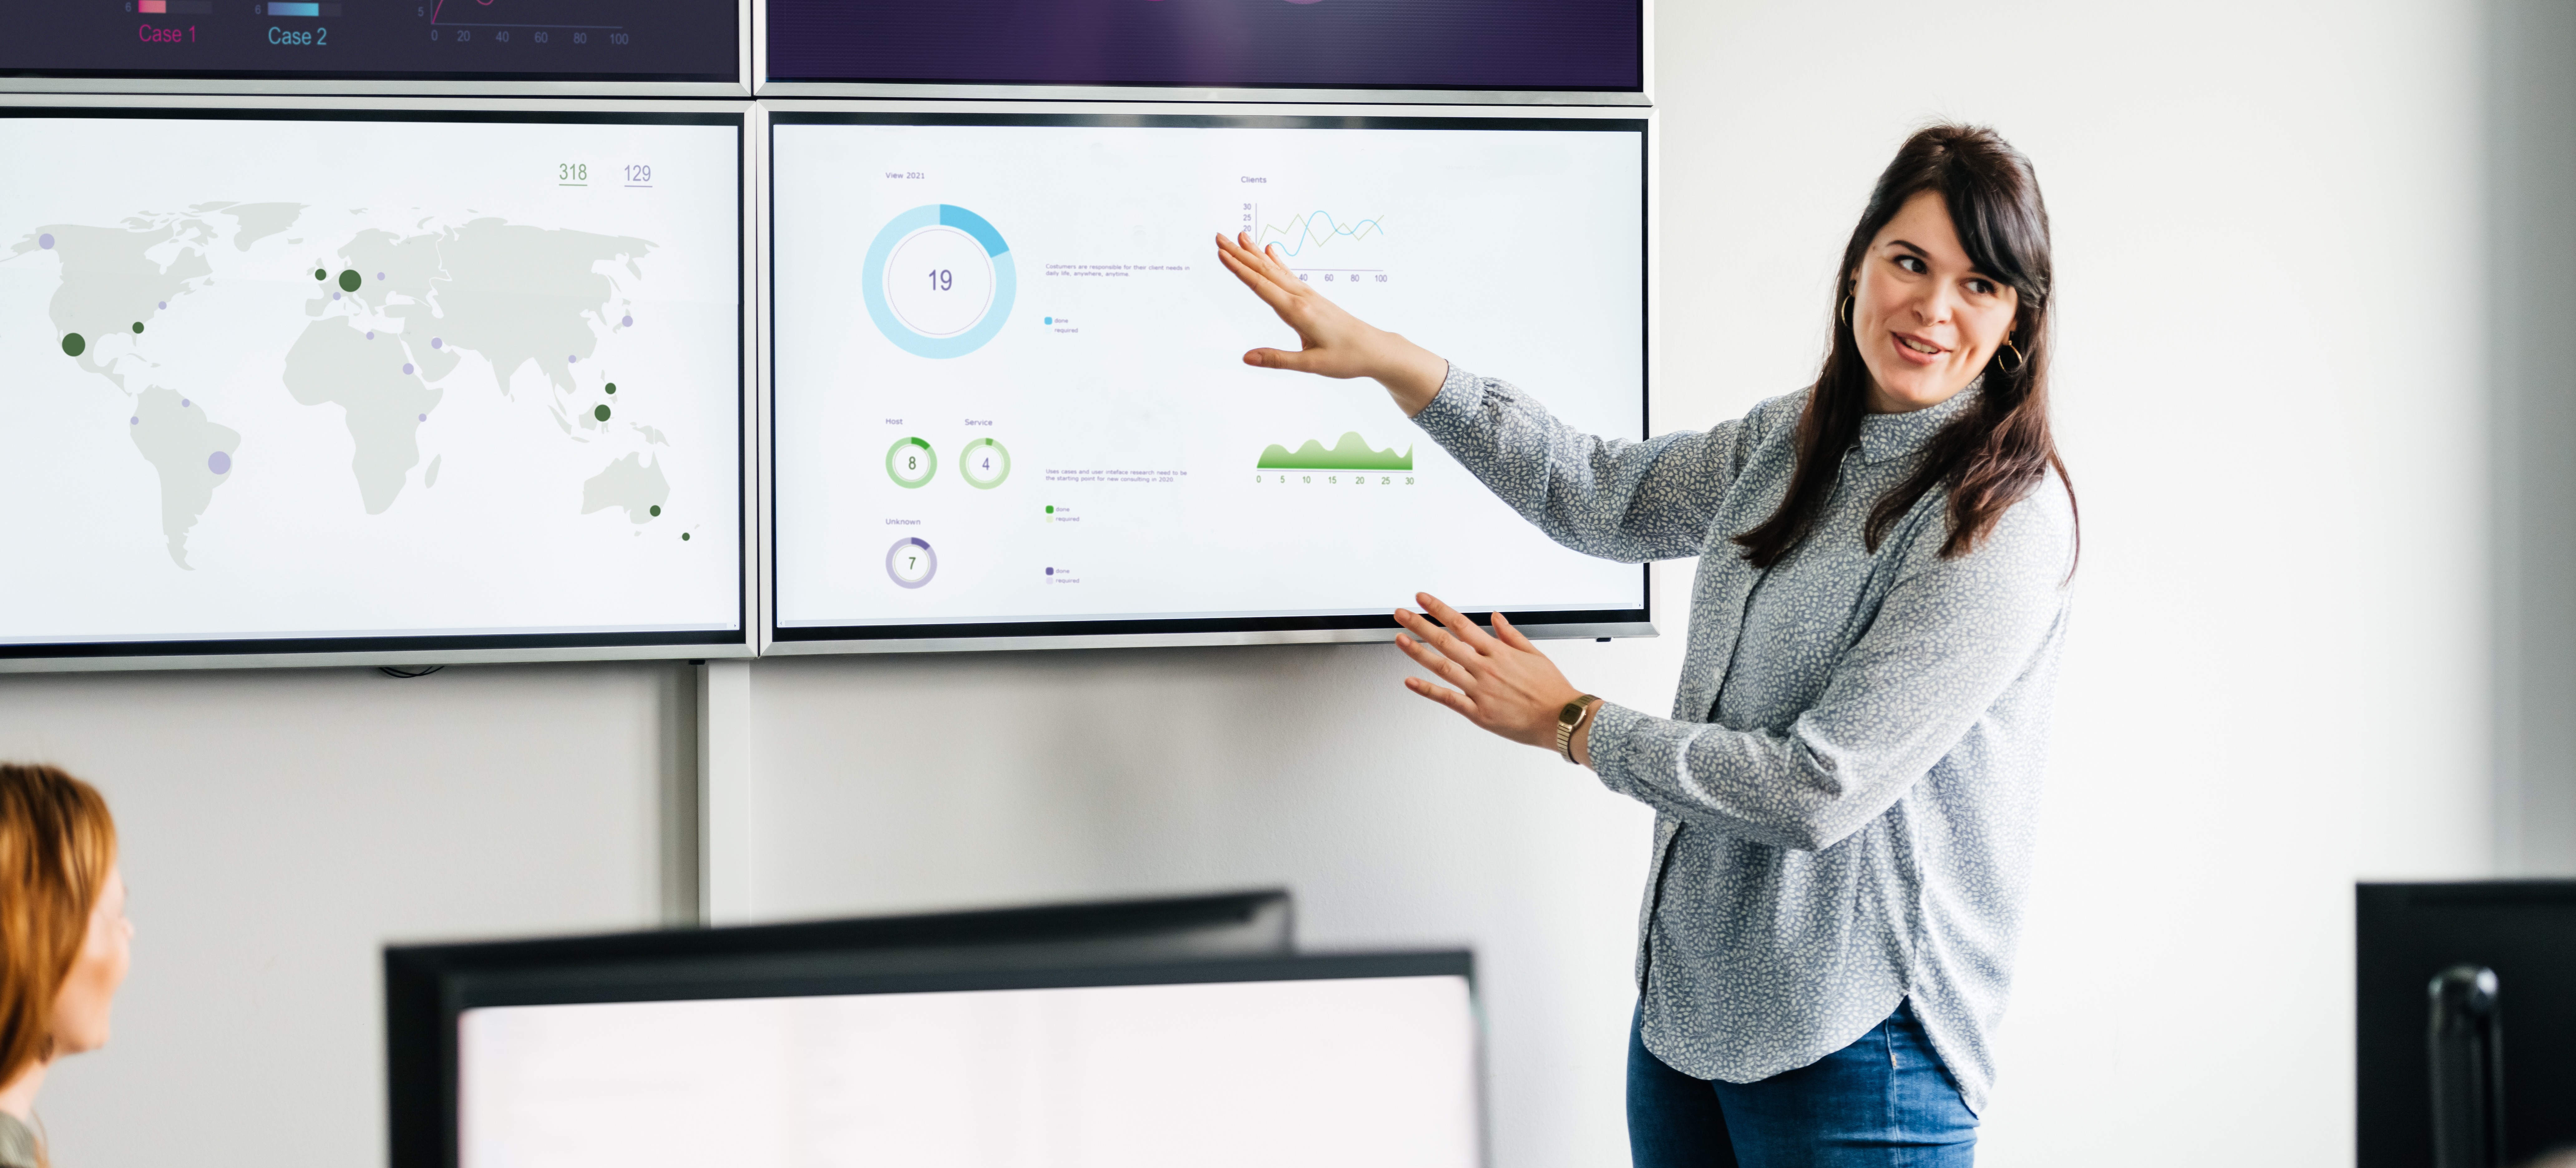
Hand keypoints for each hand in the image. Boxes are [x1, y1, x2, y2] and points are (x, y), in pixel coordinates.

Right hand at [1214, 231, 1450, 415]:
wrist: (1374, 349)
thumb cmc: (1346, 358)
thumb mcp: (1310, 365)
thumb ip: (1277, 359)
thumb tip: (1246, 357)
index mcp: (1298, 311)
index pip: (1261, 286)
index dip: (1239, 269)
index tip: (1222, 253)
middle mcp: (1301, 297)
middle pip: (1264, 271)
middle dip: (1240, 254)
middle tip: (1220, 237)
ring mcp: (1308, 295)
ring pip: (1275, 270)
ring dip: (1255, 254)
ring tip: (1240, 237)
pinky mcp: (1313, 298)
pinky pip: (1288, 275)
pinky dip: (1276, 262)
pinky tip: (1271, 252)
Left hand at [1394, 592, 1594, 763]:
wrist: (1562, 718)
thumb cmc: (1551, 689)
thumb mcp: (1534, 654)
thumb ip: (1511, 635)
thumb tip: (1495, 618)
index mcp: (1499, 652)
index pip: (1462, 624)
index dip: (1439, 609)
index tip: (1423, 600)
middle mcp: (1487, 668)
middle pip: (1446, 641)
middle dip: (1420, 625)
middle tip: (1401, 614)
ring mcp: (1481, 691)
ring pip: (1443, 667)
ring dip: (1418, 652)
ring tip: (1400, 639)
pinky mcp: (1479, 713)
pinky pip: (1448, 699)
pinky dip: (1427, 690)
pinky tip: (1410, 681)